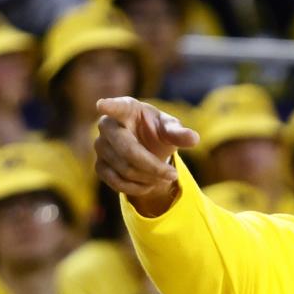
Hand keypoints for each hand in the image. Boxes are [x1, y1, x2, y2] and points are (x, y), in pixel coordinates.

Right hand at [95, 97, 198, 216]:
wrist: (146, 149)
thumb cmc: (157, 132)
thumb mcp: (170, 129)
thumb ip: (179, 133)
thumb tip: (194, 139)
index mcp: (127, 109)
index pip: (118, 107)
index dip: (110, 106)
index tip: (103, 105)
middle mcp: (108, 126)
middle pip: (128, 150)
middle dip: (153, 166)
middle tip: (173, 175)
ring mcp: (101, 146)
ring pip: (125, 169)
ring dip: (150, 178)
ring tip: (164, 177)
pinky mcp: (99, 166)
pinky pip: (117, 183)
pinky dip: (138, 188)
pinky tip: (150, 184)